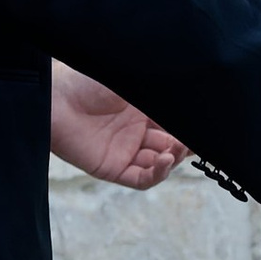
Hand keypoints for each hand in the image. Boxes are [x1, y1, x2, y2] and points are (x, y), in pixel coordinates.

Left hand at [50, 66, 187, 190]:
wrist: (56, 99)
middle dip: (185, 143)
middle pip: (171, 145)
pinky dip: (158, 173)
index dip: (189, 127)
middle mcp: (135, 131)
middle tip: (194, 138)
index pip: (173, 123)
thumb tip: (195, 90)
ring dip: (173, 159)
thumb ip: (161, 90)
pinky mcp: (113, 168)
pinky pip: (142, 179)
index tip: (204, 125)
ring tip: (177, 148)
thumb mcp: (134, 80)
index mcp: (142, 108)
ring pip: (160, 164)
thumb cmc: (90, 81)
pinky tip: (165, 161)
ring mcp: (125, 151)